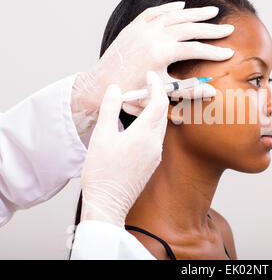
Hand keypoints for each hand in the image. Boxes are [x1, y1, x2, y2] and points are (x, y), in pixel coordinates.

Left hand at [71, 1, 233, 134]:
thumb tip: (212, 91)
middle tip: (228, 28)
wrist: (101, 85)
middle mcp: (154, 36)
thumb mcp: (161, 93)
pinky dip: (169, 8)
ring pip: (175, 16)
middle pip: (190, 28)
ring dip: (195, 13)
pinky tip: (181, 6)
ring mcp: (143, 29)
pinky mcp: (134, 27)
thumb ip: (188, 90)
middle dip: (211, 29)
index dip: (214, 52)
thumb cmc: (130, 92)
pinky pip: (155, 12)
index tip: (229, 53)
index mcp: (162, 53)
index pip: (196, 49)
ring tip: (212, 11)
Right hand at [80, 71, 167, 226]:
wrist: (108, 204)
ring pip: (159, 125)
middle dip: (152, 96)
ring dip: (150, 111)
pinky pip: (155, 137)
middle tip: (137, 89)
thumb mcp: (102, 136)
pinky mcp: (152, 163)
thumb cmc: (102, 172)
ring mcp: (155, 154)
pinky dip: (148, 125)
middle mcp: (155, 143)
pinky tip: (132, 126)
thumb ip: (110, 109)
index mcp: (145, 134)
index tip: (149, 75)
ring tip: (130, 106)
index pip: (159, 101)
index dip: (156, 85)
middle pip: (162, 112)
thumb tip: (116, 89)